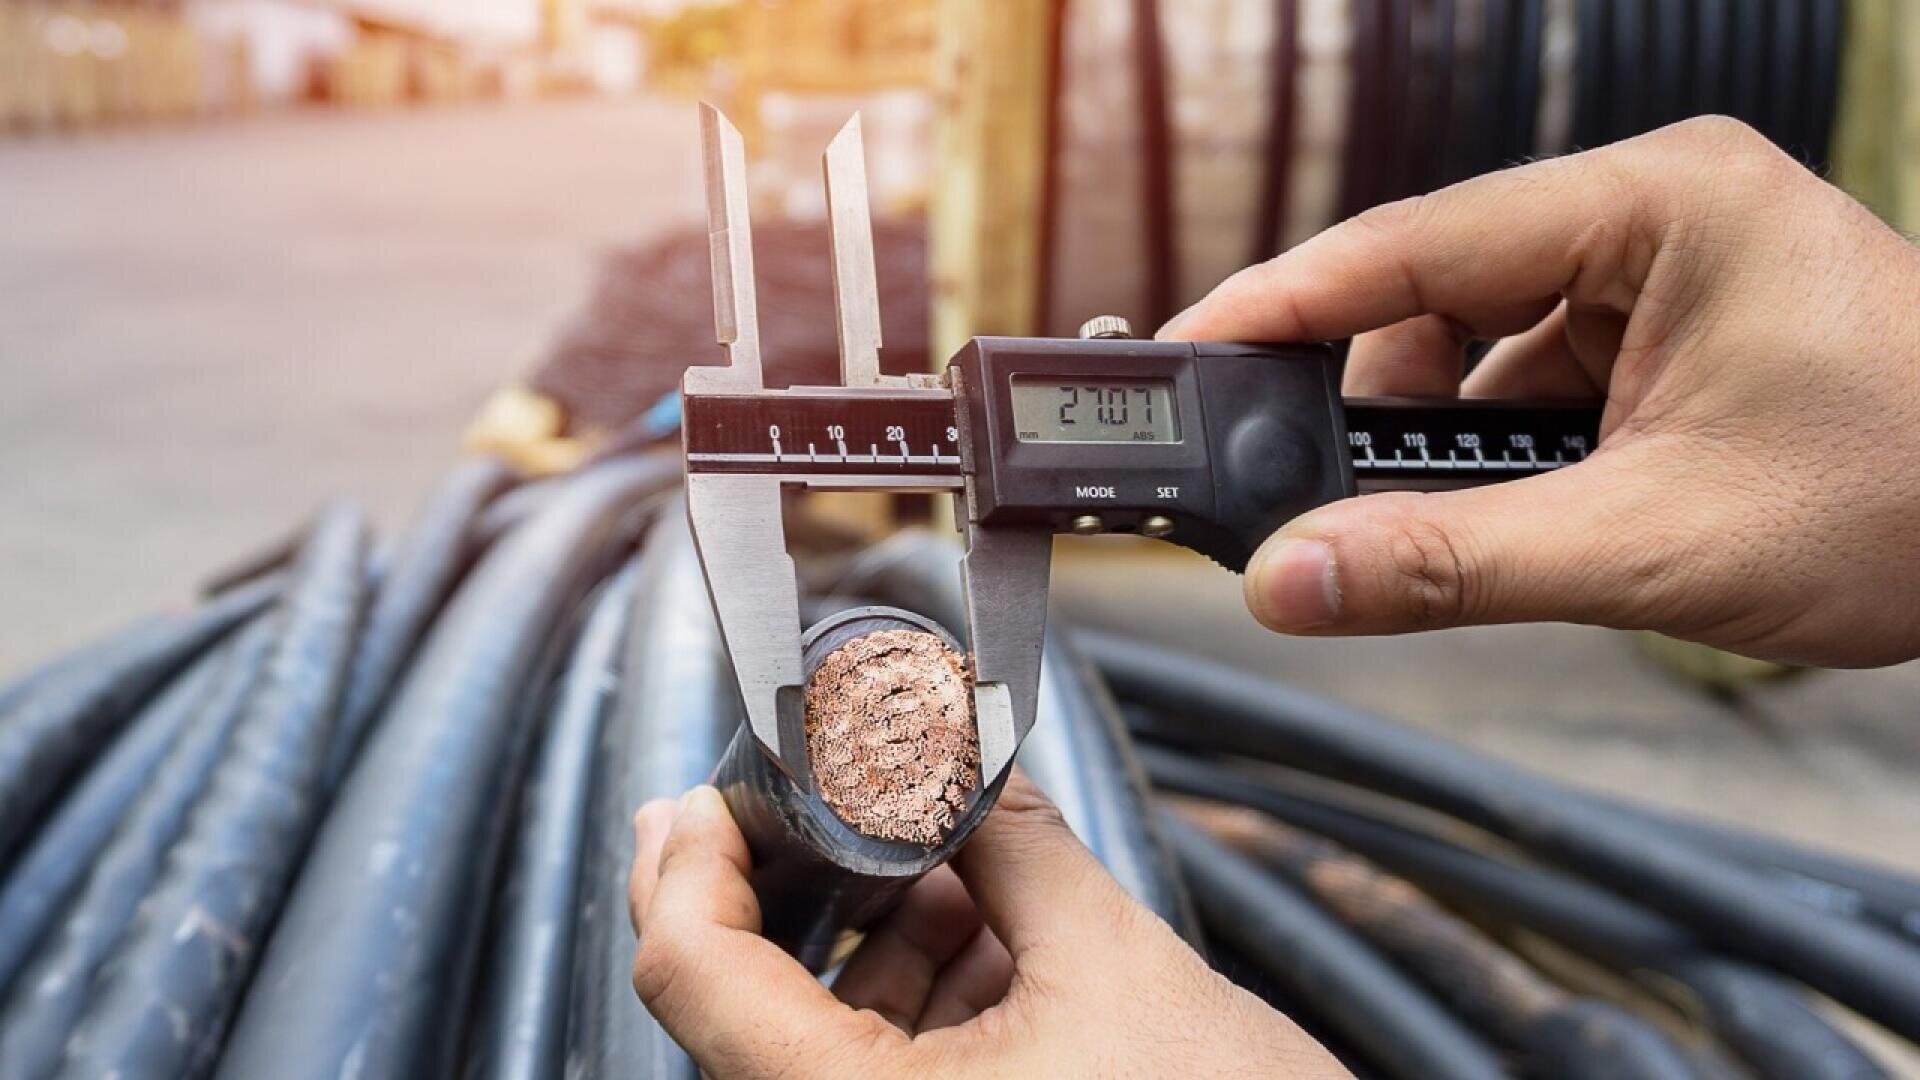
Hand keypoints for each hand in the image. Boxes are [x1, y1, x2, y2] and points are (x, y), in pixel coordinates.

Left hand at [629, 777, 1346, 1078]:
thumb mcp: (1115, 964)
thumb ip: (1015, 842)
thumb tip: (955, 751)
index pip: (694, 972)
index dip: (693, 860)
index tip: (712, 793)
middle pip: (735, 1007)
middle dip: (785, 891)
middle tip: (801, 803)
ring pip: (806, 1048)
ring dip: (863, 948)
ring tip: (944, 872)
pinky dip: (906, 1010)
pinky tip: (977, 943)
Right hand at [1163, 117, 1919, 667]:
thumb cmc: (1917, 498)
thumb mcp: (1656, 545)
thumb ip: (1453, 564)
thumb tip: (1294, 580)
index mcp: (1658, 204)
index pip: (1417, 240)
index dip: (1285, 302)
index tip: (1185, 353)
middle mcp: (1652, 214)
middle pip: (1434, 291)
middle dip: (1365, 396)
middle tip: (1294, 484)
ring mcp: (1662, 270)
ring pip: (1478, 343)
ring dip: (1436, 437)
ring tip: (1436, 523)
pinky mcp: (1667, 331)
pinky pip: (1532, 378)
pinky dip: (1497, 450)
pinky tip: (1511, 512)